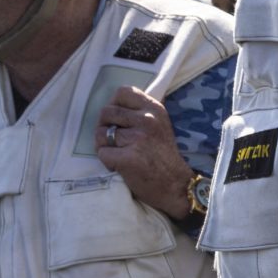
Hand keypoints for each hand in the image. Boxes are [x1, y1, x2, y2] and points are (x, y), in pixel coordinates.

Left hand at [93, 87, 195, 215]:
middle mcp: (146, 120)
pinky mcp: (128, 158)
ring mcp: (137, 139)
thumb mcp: (160, 124)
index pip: (123, 92)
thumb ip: (141, 112)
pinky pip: (102, 152)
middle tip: (114, 141)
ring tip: (117, 154)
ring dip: (104, 145)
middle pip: (106, 112)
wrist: (176, 186)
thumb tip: (113, 104)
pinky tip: (119, 166)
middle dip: (105, 127)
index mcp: (154, 108)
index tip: (116, 118)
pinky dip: (107, 161)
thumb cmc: (164, 156)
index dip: (113, 104)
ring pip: (101, 133)